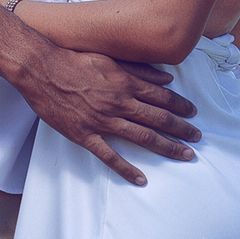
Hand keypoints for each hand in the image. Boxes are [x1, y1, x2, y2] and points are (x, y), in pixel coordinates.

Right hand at [15, 45, 199, 185]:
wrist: (41, 69)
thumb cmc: (73, 60)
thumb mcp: (110, 59)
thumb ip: (139, 70)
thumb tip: (167, 78)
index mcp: (126, 83)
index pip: (162, 97)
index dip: (181, 106)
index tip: (194, 113)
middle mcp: (119, 103)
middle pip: (159, 119)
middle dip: (182, 129)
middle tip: (198, 138)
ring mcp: (103, 121)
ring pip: (143, 137)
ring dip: (167, 147)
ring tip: (185, 155)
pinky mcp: (85, 135)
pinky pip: (109, 156)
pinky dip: (127, 169)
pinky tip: (142, 179)